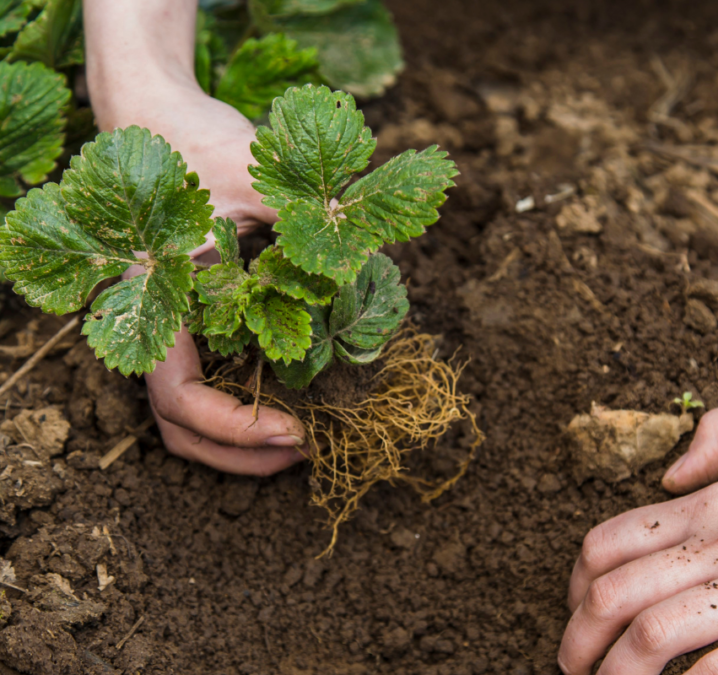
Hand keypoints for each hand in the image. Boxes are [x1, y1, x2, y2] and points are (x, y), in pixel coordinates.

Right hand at [87, 28, 306, 474]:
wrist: (155, 113)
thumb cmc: (197, 141)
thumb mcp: (257, 175)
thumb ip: (305, 221)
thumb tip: (368, 263)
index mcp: (153, 303)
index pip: (179, 398)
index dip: (235, 427)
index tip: (295, 431)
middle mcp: (151, 324)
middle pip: (179, 426)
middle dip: (240, 454)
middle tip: (308, 451)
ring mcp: (165, 325)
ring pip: (187, 412)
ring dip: (240, 438)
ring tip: (302, 438)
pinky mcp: (185, 316)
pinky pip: (204, 378)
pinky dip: (241, 402)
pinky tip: (289, 394)